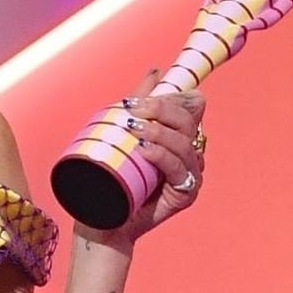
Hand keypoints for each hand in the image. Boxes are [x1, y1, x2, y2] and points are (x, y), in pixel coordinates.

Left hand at [100, 66, 207, 244]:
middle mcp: (188, 153)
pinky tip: (144, 151)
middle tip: (132, 110)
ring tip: (133, 130)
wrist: (102, 221)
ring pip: (185, 143)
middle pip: (189, 121)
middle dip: (162, 110)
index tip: (137, 101)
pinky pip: (180, 170)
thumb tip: (155, 72)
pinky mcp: (186, 195)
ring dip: (159, 132)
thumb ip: (141, 102)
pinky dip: (162, 157)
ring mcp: (189, 174)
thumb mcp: (122, 134)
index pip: (190, 106)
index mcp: (178, 136)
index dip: (170, 98)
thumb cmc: (111, 179)